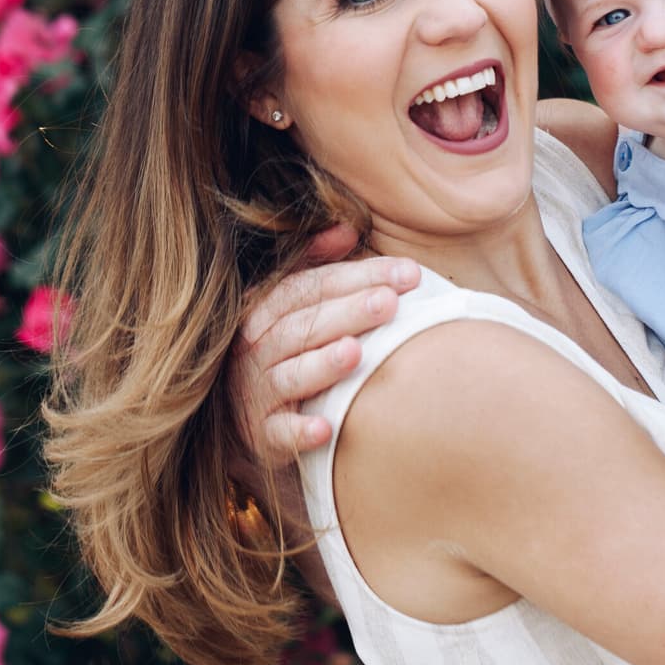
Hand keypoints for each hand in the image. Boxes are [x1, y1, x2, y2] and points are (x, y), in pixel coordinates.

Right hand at [230, 224, 418, 460]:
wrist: (255, 417)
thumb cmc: (290, 350)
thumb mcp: (298, 304)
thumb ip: (319, 265)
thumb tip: (346, 229)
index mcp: (267, 310)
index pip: (311, 285)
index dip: (359, 276)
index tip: (409, 274)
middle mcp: (256, 348)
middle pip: (302, 325)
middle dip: (348, 313)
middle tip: (389, 304)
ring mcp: (257, 391)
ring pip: (289, 374)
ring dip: (321, 364)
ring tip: (356, 353)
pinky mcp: (263, 434)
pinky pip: (278, 433)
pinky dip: (299, 431)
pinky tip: (325, 428)